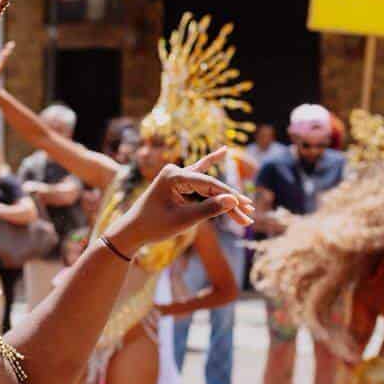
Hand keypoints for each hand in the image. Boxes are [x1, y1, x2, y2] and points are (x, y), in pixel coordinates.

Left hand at [105, 148, 252, 255]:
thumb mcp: (183, 221)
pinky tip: (224, 152)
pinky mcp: (177, 183)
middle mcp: (175, 171)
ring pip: (208, 188)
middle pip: (210, 187)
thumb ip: (208, 209)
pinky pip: (199, 179)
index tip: (246, 206)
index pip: (208, 184)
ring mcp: (176, 176)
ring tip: (247, 211)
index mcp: (173, 175)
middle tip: (251, 212)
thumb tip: (234, 200)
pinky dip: (212, 171)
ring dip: (225, 200)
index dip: (229, 196)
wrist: (132, 231)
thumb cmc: (154, 226)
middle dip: (230, 202)